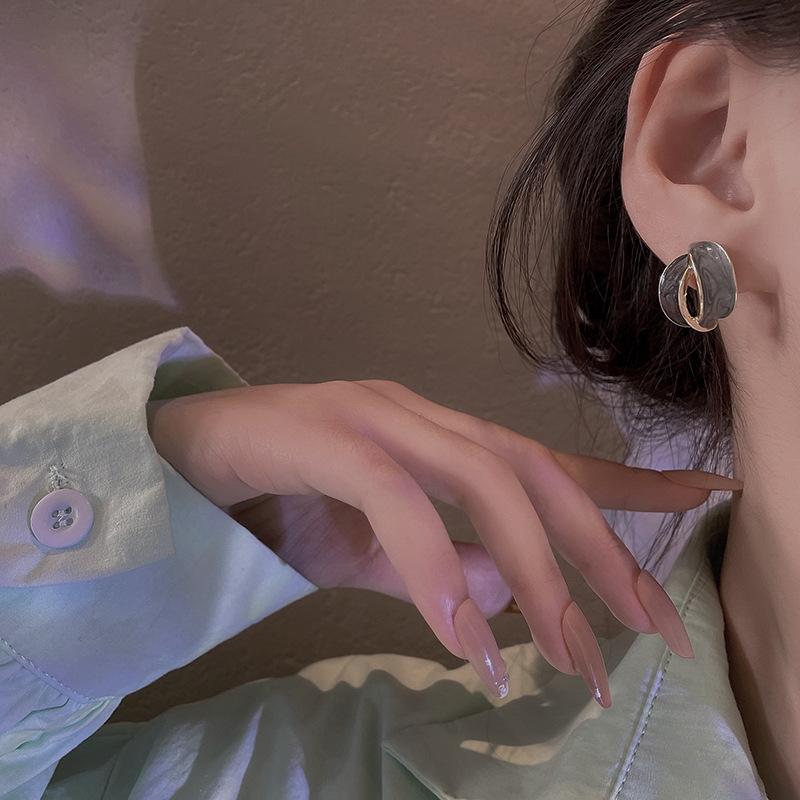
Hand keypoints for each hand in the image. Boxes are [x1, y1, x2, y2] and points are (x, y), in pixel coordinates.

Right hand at [146, 380, 740, 705]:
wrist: (176, 458)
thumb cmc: (275, 500)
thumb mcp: (369, 552)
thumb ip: (436, 568)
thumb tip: (508, 595)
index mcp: (436, 438)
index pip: (545, 460)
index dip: (627, 484)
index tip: (704, 500)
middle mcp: (418, 415)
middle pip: (532, 471)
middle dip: (598, 551)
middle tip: (648, 632)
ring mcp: (370, 415)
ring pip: (480, 477)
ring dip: (532, 568)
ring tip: (566, 656)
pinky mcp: (321, 433)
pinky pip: (393, 497)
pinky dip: (434, 563)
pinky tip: (460, 632)